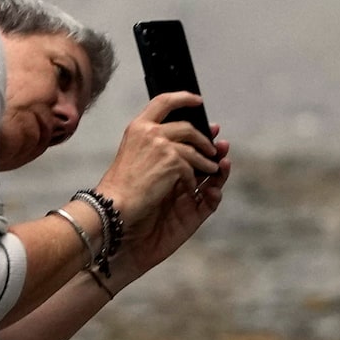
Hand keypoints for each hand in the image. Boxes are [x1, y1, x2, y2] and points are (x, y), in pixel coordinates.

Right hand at [94, 94, 220, 238]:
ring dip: (206, 160)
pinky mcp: (172, 161)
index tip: (197, 100)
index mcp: (139, 126)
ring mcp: (162, 145)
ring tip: (212, 168)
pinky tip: (191, 187)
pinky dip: (193, 179)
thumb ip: (151, 140)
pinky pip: (191, 167)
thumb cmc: (121, 184)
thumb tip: (175, 136)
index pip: (163, 102)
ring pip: (194, 148)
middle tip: (212, 146)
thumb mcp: (133, 151)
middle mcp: (150, 131)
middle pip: (186, 126)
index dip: (183, 98)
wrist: (116, 203)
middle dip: (203, 137)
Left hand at [112, 122, 228, 281]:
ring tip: (223, 162)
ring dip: (220, 169)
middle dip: (211, 148)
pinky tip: (213, 189)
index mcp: (160, 160)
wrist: (116, 233)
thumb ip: (160, 145)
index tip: (200, 106)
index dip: (191, 122)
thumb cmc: (121, 199)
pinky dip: (214, 195)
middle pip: (200, 158)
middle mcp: (173, 176)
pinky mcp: (189, 217)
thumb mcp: (138, 159)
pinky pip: (208, 204)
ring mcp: (184, 197)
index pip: (180, 137)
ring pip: (211, 179)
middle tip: (218, 142)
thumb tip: (182, 127)